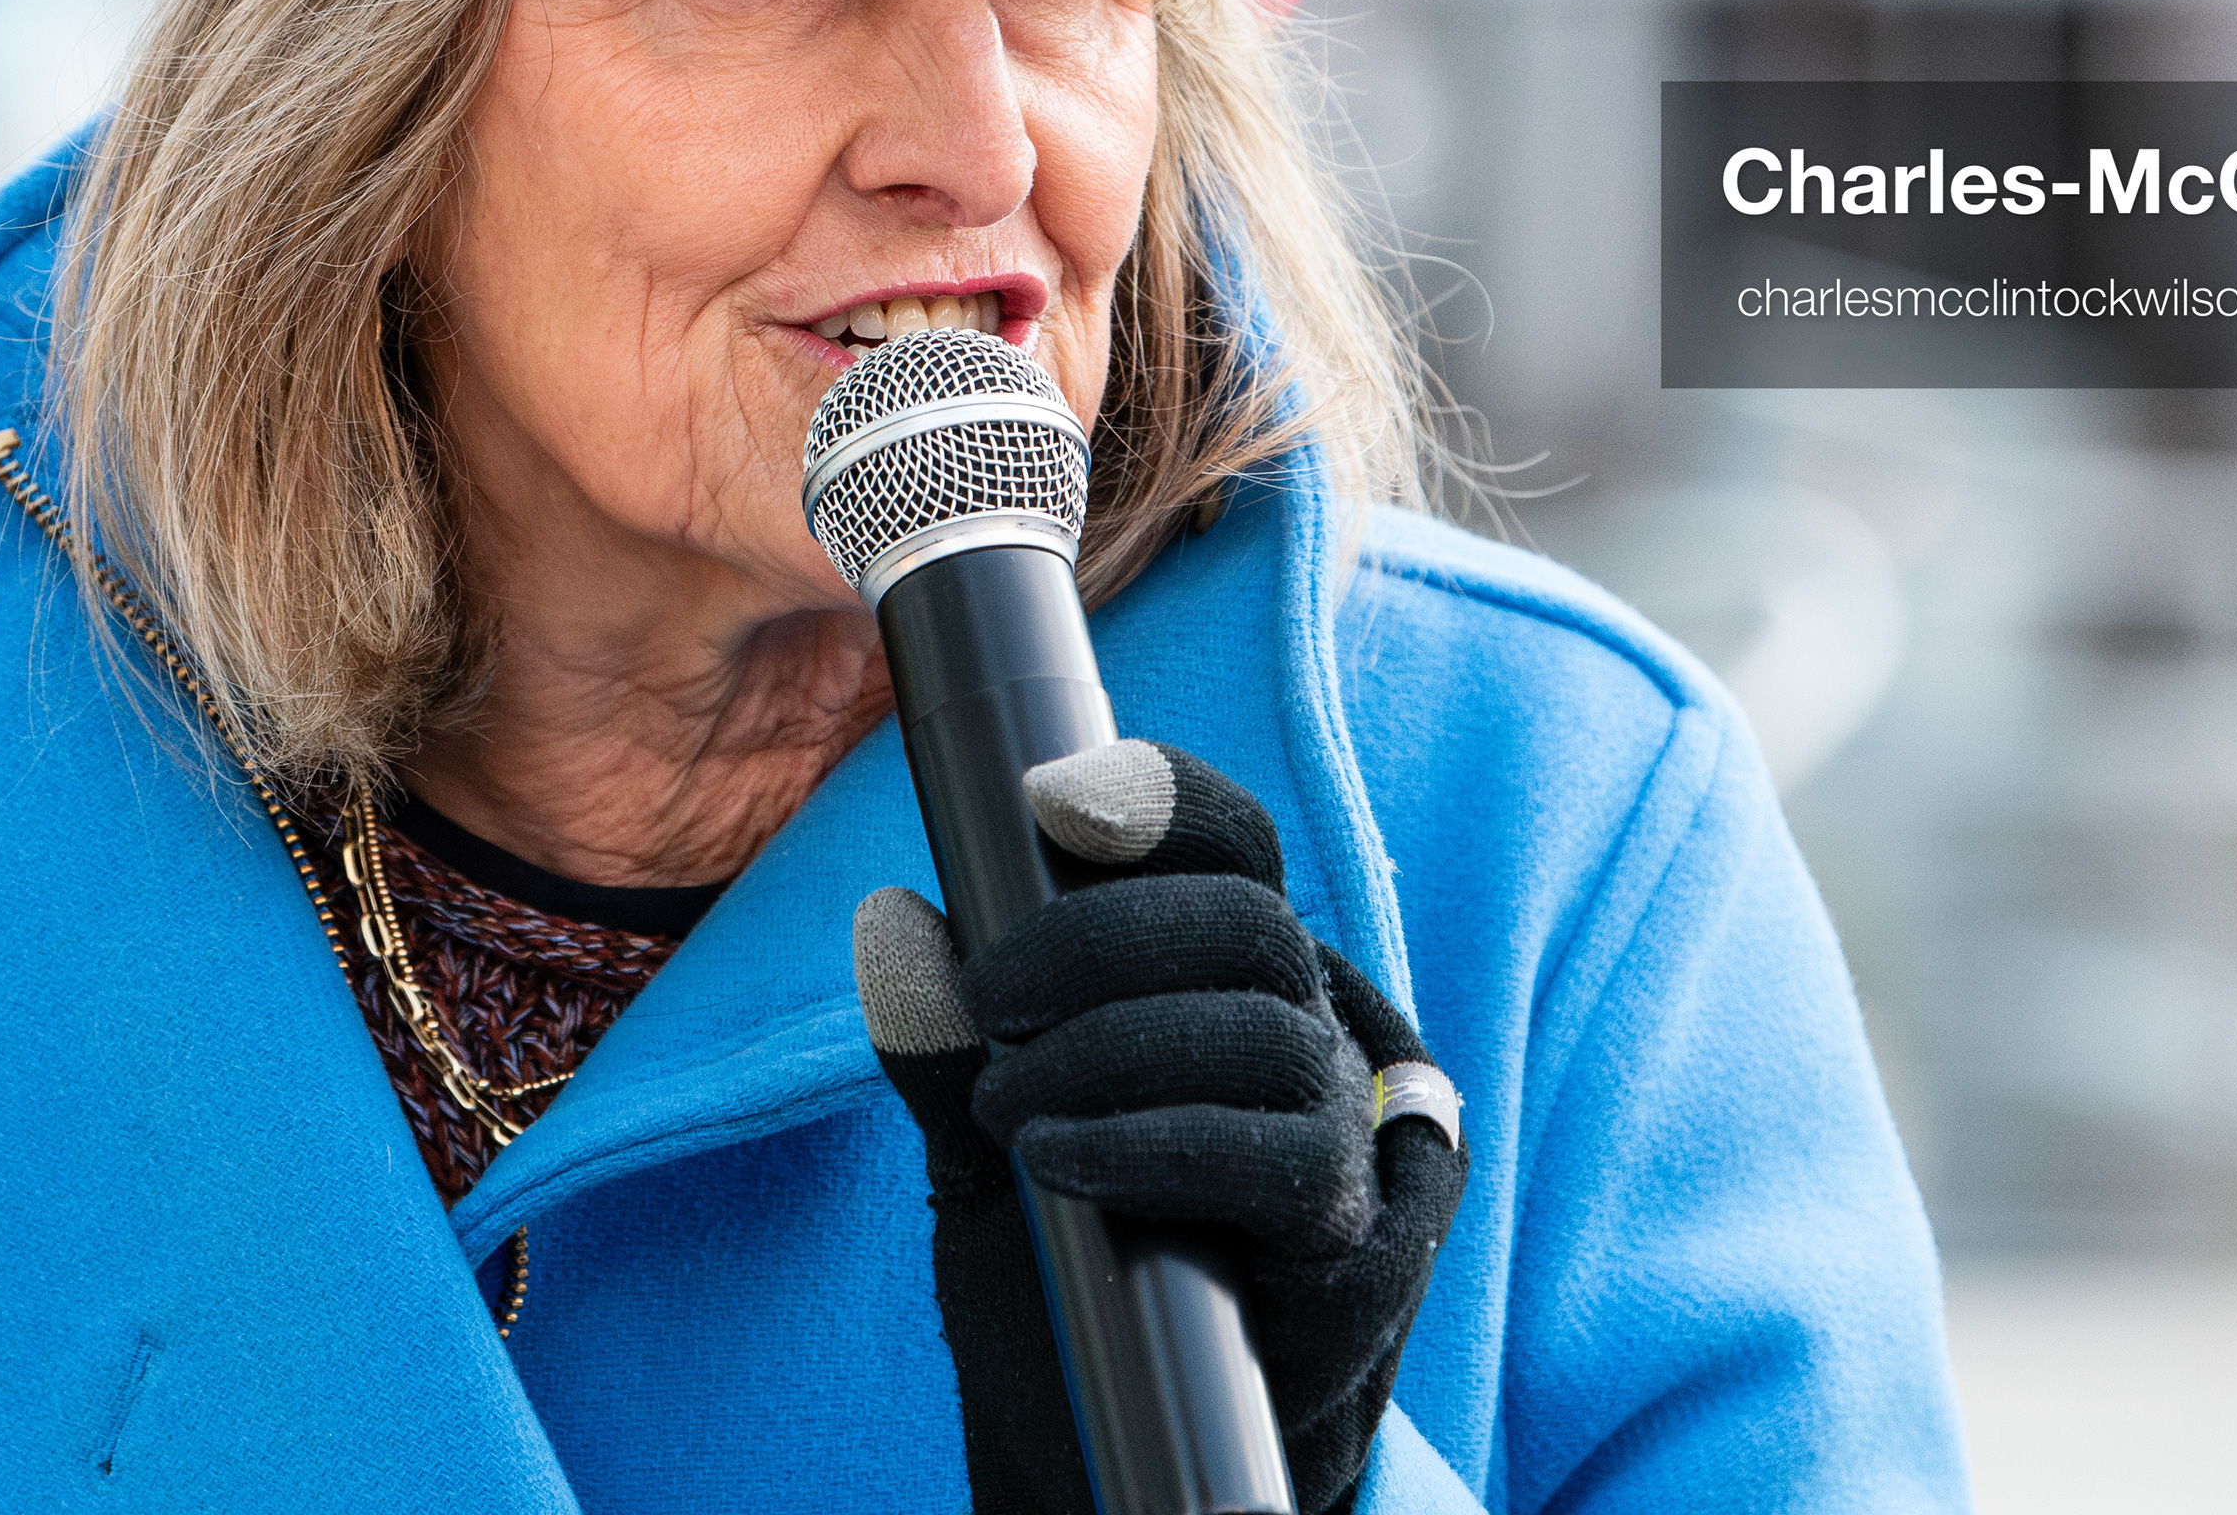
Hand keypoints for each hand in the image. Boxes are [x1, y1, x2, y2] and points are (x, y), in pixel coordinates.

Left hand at [856, 741, 1465, 1514]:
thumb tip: (895, 929)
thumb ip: (943, 1050)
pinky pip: (1279, 1159)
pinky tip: (1060, 1158)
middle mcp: (1293, 1025)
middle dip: (1100, 938)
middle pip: (1244, 921)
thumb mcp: (974, 1149)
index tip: (1053, 801)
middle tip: (988, 995)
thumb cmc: (1054, 1267)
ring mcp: (1329, 1124)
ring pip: (1263, 1031)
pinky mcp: (1341, 1230)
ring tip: (1005, 1105)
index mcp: (1215, 971)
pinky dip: (1155, 1144)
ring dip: (1114, 1048)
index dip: (1161, 799)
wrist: (1098, 1436)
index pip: (1228, 843)